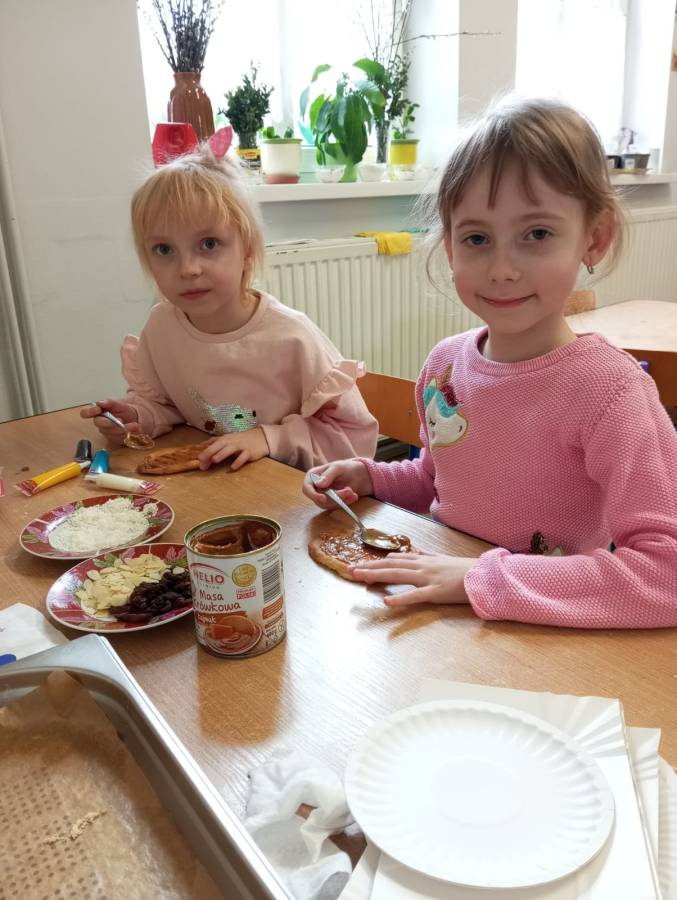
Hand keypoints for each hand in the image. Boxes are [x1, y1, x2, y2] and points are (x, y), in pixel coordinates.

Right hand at [79, 399, 139, 442]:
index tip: (97, 409)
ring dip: (124, 428)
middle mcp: (101, 423)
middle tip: (120, 419)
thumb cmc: (125, 411)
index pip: (86, 413)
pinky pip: (119, 438)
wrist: (137, 419)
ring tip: (134, 425)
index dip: (89, 412)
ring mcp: (107, 432)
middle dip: (110, 422)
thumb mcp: (120, 405)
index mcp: (99, 412)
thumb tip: (99, 402)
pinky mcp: (115, 439)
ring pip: (111, 432)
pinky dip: (129, 433)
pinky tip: (135, 429)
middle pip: (99, 424)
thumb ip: (110, 403)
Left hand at [198, 427, 269, 471]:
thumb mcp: (227, 440)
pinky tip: (233, 468)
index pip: (213, 444)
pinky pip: (243, 457)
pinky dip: (238, 461)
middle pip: (219, 445)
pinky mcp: (250, 452)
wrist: (261, 438)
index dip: (204, 450)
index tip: (196, 458)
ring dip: (222, 454)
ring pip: (230, 449)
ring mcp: (241, 446)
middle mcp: (232, 441)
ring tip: (214, 460)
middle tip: (201, 459)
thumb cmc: (241, 441)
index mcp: (225, 439)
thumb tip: (200, 448)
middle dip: (210, 451)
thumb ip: (215, 444)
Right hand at [302, 459, 373, 508]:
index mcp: (312, 477)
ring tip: (352, 492)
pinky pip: (336, 506)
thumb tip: (318, 485)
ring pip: (328, 505)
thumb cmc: (343, 467)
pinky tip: (354, 496)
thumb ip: (328, 475)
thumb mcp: (337, 467)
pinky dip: (346, 502)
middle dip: (335, 497)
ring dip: (342, 500)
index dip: (313, 495)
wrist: (354, 474)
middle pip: (320, 499)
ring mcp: (322, 496)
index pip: (307, 488)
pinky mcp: (330, 502)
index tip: (323, 498)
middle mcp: (315, 488)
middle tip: (349, 490)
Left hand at [350, 552, 474, 606]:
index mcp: (424, 560)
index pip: (396, 559)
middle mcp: (423, 566)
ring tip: (359, 577)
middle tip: (350, 569)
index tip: (361, 563)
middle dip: (369, 567)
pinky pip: (416, 596)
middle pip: (391, 566)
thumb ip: (429, 556)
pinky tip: (387, 602)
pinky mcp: (436, 592)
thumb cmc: (465, 569)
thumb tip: (418, 552)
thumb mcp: (444, 559)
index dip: (377, 561)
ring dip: (377, 576)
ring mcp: (428, 578)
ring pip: (398, 575)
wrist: (484, 575)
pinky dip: (400, 599)